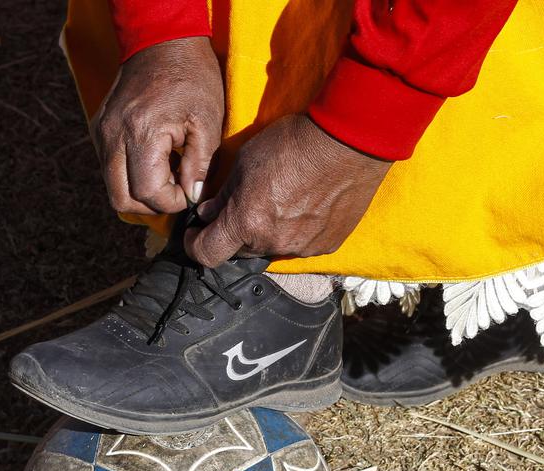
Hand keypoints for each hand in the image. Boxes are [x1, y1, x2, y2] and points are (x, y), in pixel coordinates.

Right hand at [96, 37, 222, 214]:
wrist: (162, 41)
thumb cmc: (192, 78)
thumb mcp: (208, 122)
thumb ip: (200, 165)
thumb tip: (192, 198)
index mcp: (141, 132)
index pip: (147, 192)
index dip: (172, 202)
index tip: (190, 193)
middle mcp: (113, 135)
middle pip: (121, 199)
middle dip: (151, 205)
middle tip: (176, 192)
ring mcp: (101, 132)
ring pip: (112, 186)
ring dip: (140, 191)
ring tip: (168, 173)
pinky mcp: (98, 129)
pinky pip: (109, 167)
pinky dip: (131, 174)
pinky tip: (156, 160)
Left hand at [184, 115, 391, 266]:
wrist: (348, 142)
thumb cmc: (293, 144)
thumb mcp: (246, 161)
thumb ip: (223, 195)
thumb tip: (208, 212)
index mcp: (245, 222)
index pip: (206, 253)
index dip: (195, 245)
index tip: (196, 233)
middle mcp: (271, 242)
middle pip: (240, 252)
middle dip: (234, 234)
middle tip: (242, 208)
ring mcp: (302, 247)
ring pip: (272, 248)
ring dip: (267, 233)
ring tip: (280, 203)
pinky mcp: (327, 245)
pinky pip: (302, 245)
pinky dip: (296, 232)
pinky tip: (305, 207)